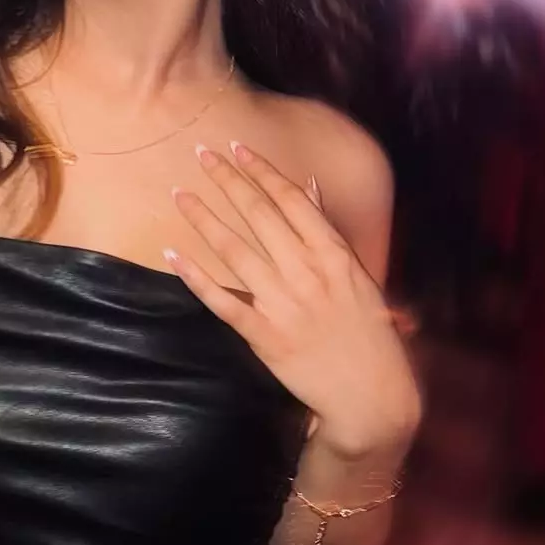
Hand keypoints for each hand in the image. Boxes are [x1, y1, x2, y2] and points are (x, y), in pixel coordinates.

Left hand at [166, 141, 419, 461]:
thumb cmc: (370, 335)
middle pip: (258, 215)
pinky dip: (195, 276)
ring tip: (179, 194)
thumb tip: (310, 188)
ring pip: (234, 250)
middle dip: (227, 180)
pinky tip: (173, 254)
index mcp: (335, 255)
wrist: (371, 397)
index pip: (291, 200)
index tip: (237, 147)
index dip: (262, 170)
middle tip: (201, 153)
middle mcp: (307, 273)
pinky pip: (222, 301)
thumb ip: (330, 233)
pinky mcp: (263, 336)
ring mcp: (283, 305)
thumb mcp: (360, 277)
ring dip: (204, 218)